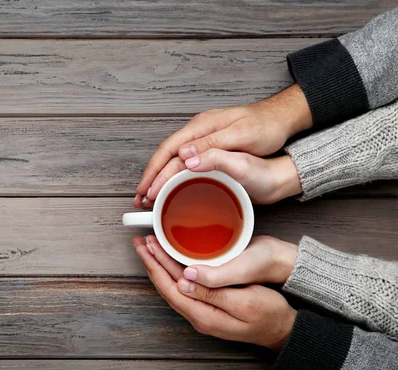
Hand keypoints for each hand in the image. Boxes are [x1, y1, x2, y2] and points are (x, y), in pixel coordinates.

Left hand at [133, 235, 296, 350]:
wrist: (284, 329)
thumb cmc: (269, 314)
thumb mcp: (245, 301)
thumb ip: (213, 292)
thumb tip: (184, 282)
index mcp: (203, 315)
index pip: (170, 287)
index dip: (155, 265)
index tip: (145, 246)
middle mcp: (198, 316)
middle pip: (167, 286)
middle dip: (152, 263)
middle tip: (140, 242)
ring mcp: (202, 312)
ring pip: (173, 286)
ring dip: (160, 265)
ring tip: (150, 247)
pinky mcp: (209, 306)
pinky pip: (184, 287)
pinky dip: (173, 270)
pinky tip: (170, 260)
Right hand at [134, 84, 311, 207]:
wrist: (282, 118)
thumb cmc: (265, 126)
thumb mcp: (242, 136)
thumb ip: (213, 146)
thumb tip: (183, 158)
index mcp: (202, 127)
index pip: (168, 150)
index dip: (154, 171)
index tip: (145, 190)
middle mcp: (198, 130)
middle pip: (165, 155)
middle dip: (151, 177)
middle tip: (140, 199)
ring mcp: (202, 137)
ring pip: (172, 158)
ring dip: (159, 178)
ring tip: (149, 197)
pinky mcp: (209, 144)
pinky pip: (183, 160)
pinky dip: (172, 175)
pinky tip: (170, 186)